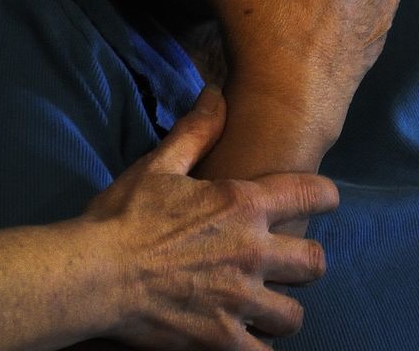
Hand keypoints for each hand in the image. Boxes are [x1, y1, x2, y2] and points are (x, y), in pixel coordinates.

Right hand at [85, 86, 338, 349]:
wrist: (94, 274)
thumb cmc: (122, 217)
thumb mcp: (158, 165)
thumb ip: (196, 132)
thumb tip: (216, 94)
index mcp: (242, 205)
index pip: (315, 194)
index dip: (324, 196)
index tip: (321, 200)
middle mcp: (252, 252)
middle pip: (315, 262)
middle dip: (304, 263)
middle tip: (285, 264)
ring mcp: (240, 300)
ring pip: (293, 315)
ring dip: (280, 310)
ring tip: (263, 307)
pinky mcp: (223, 340)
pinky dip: (256, 347)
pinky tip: (243, 337)